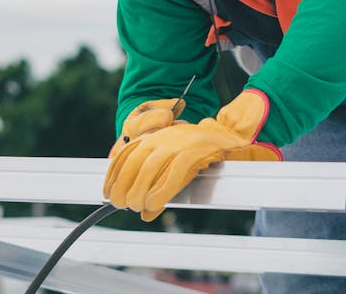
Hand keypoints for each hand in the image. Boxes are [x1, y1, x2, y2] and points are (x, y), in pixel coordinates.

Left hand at [103, 90, 281, 220]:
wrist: (239, 134)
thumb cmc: (208, 152)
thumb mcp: (179, 166)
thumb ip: (160, 185)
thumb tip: (145, 211)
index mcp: (159, 136)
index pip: (127, 152)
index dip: (114, 174)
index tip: (107, 193)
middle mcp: (167, 135)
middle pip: (135, 160)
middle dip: (124, 184)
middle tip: (123, 204)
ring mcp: (182, 141)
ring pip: (151, 165)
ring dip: (140, 189)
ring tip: (137, 206)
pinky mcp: (198, 149)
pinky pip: (175, 171)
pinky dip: (162, 189)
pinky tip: (155, 204)